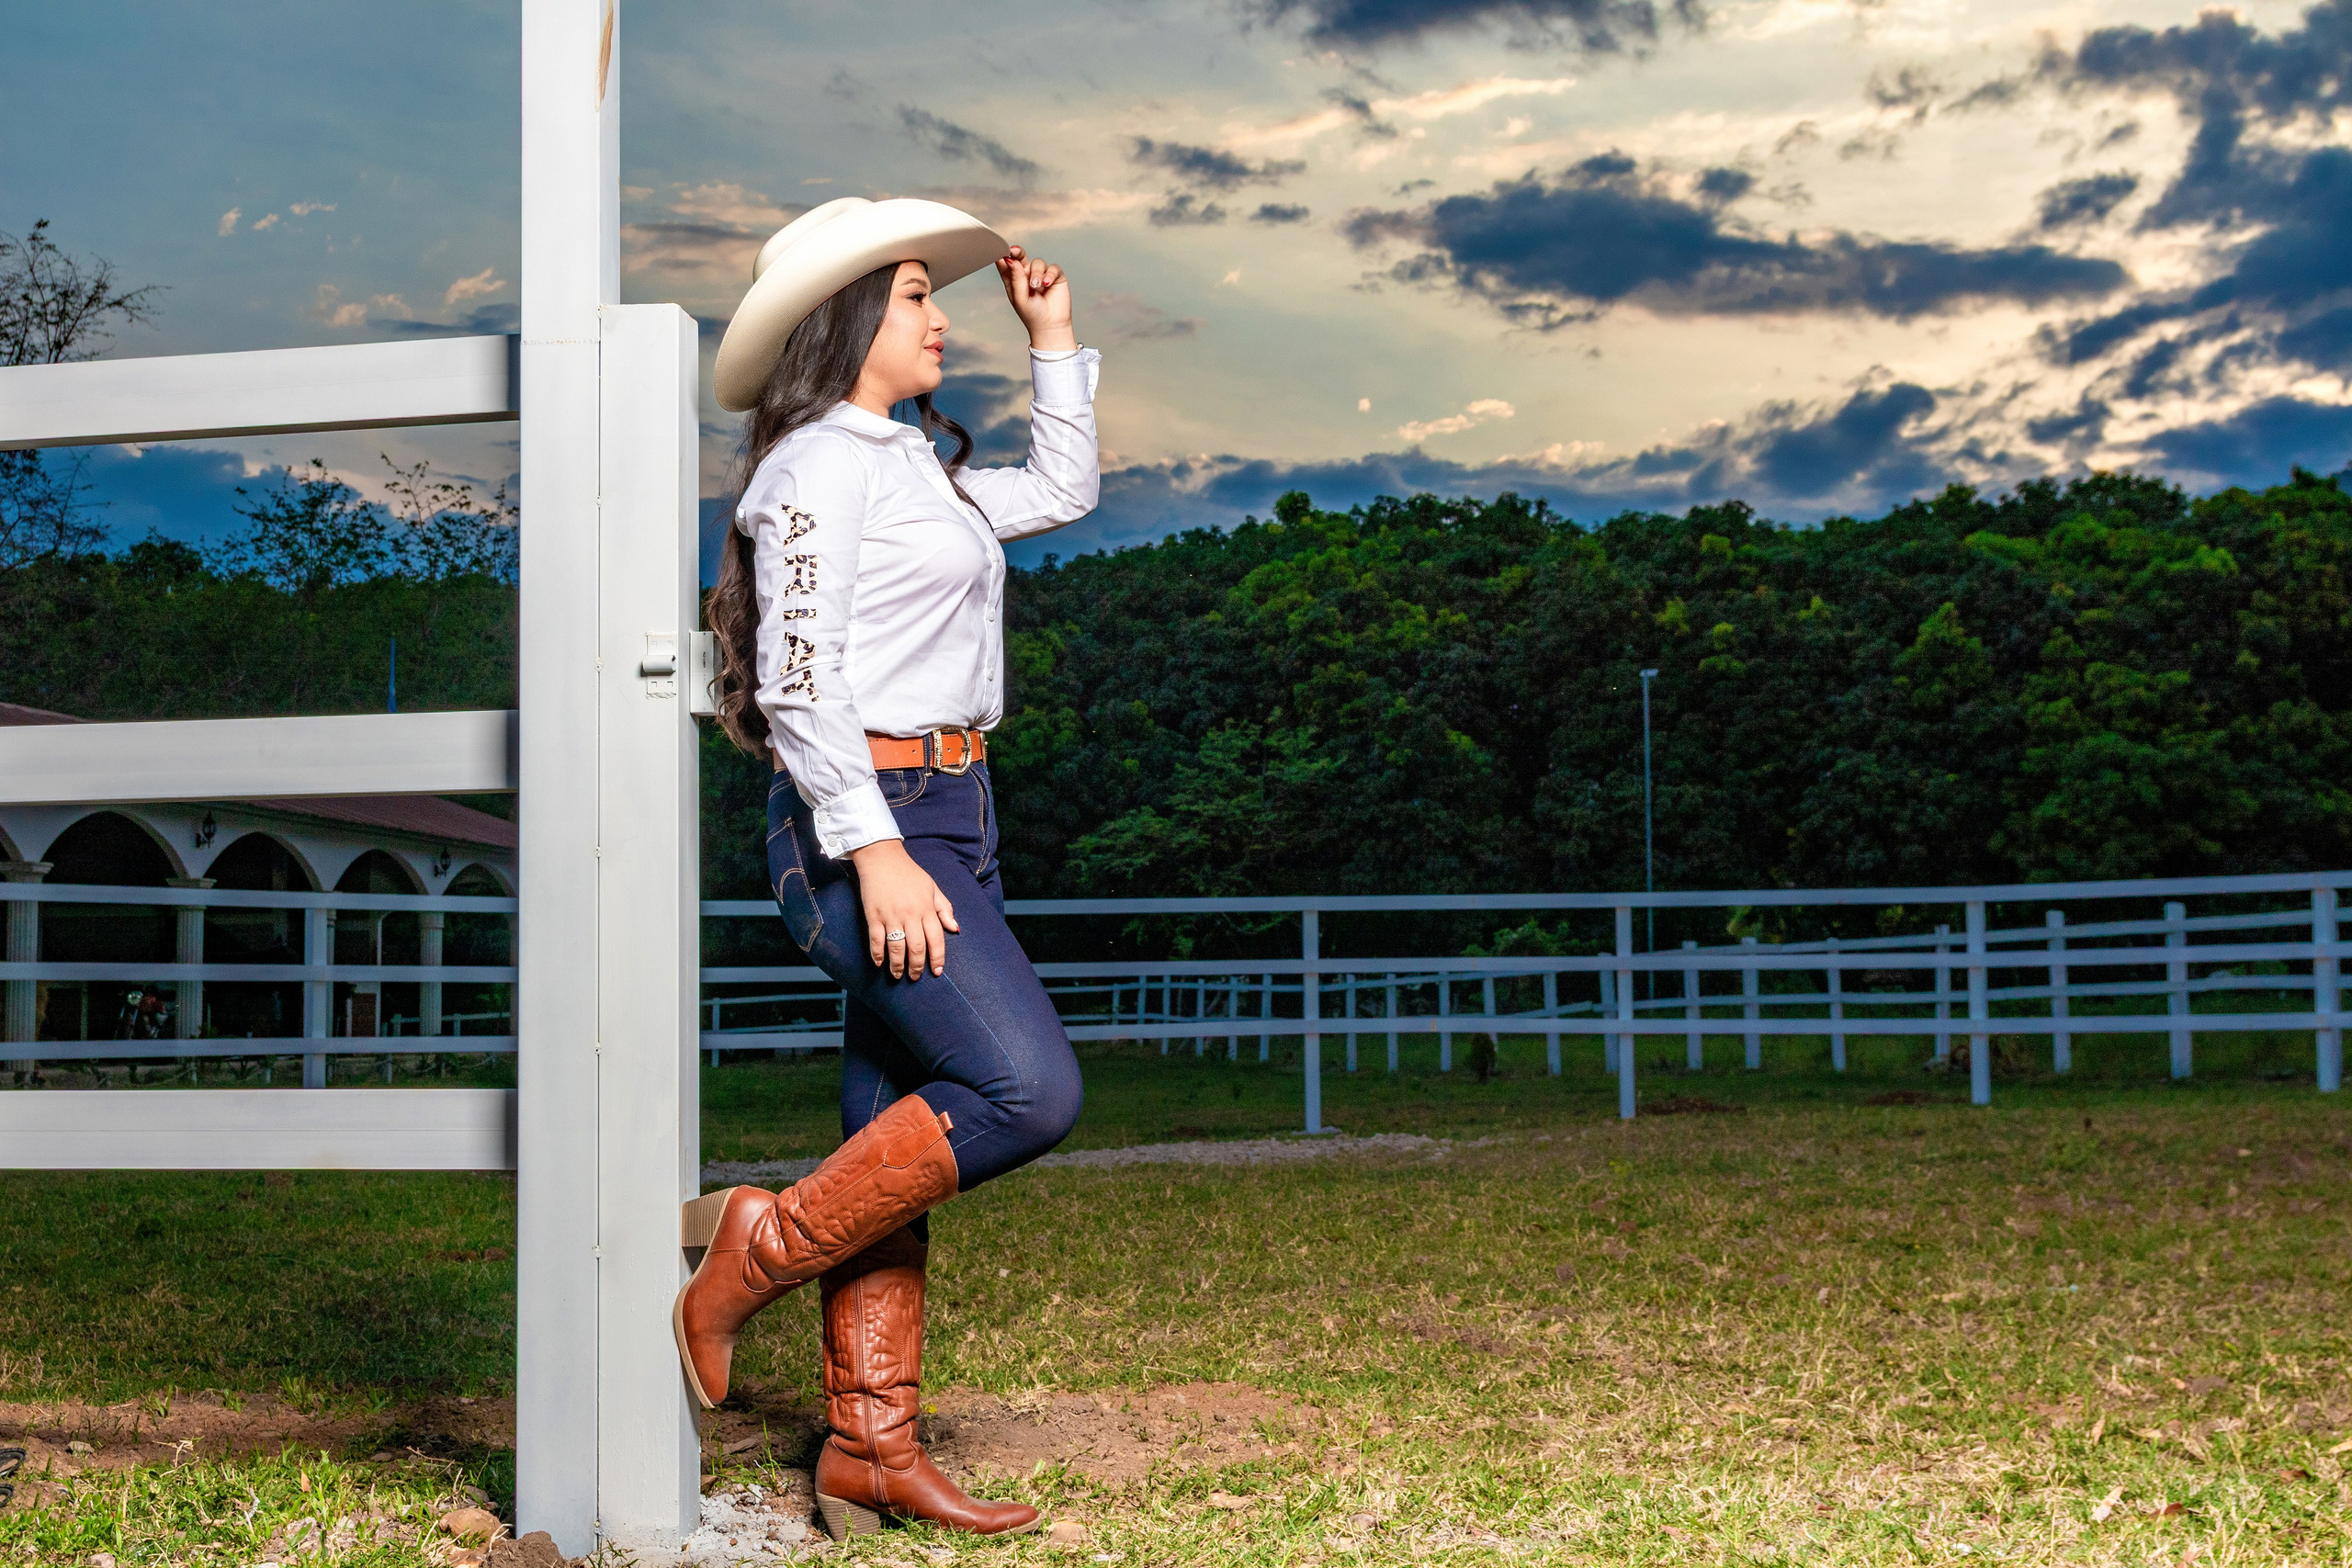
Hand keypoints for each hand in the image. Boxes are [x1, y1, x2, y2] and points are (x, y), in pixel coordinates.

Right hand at [848, 838, 958, 979]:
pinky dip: (877, 954)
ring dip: (898, 965)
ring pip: (896, 947)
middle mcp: (910, 914)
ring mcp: (891, 915)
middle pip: (917, 947)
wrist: (882, 858)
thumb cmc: (909, 873)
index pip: (936, 938)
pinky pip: (876, 939)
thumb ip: (944, 908)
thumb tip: (955, 929)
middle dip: (917, 966)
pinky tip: (879, 964)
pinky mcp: (873, 915)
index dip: (937, 957)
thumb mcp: (932, 887)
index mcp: (926, 908)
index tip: (937, 971)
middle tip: (916, 977)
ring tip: (898, 975)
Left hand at [995, 244, 1075, 350]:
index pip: (1007, 264)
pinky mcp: (1055, 277)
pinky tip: (1046, 284)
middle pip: (1021, 257)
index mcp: (1014, 280)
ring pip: (1037, 263)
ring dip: (1036, 273)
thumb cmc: (1032, 314)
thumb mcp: (1019, 298)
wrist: (1050, 326)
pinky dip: (1049, 274)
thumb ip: (1016, 279)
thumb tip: (1011, 260)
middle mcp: (1027, 275)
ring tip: (1036, 286)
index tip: (1000, 252)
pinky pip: (1052, 268)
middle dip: (1017, 252)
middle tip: (1014, 251)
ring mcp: (1041, 275)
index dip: (1003, 256)